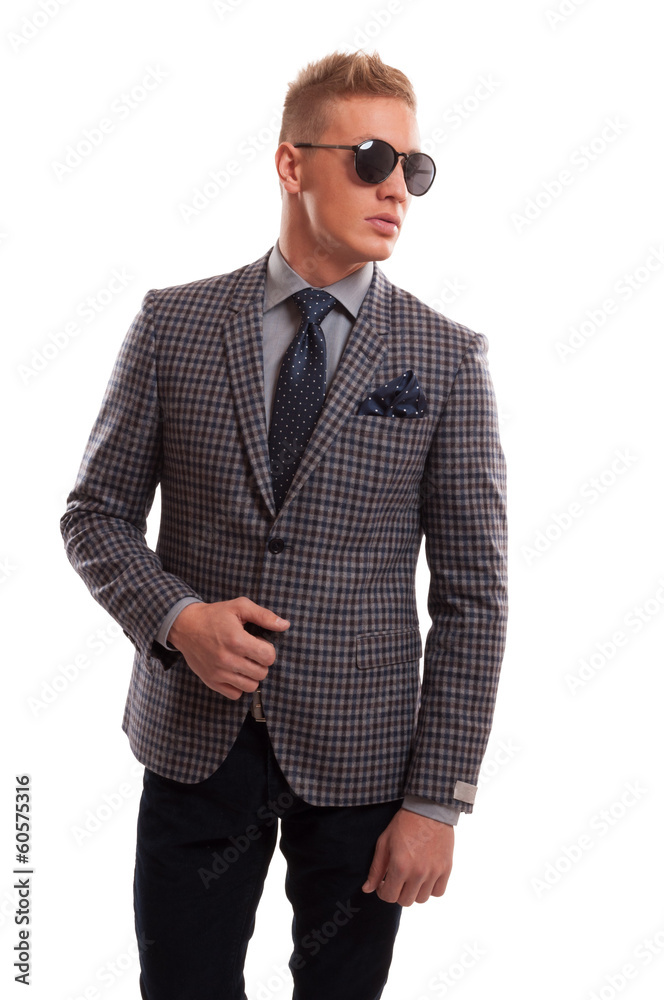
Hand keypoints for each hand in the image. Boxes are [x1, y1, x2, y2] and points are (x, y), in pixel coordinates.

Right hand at [167, 597, 289, 699]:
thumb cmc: (215, 615)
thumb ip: (264, 615)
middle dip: (260, 662)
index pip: (269, 657)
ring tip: (243, 662)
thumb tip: (285, 625)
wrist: (185, 626)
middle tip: (249, 651)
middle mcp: (228, 660)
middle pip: (262, 673)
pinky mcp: (211, 682)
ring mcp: (219, 673)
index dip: (267, 649)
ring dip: (251, 675)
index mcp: (237, 640)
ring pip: (251, 686)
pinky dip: (238, 686)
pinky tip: (234, 672)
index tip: (257, 642)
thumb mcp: (240, 607)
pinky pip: (235, 694)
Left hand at [362, 807, 453, 905]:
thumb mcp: (384, 843)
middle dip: (397, 893)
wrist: (429, 809)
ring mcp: (434, 872)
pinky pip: (438, 892)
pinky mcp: (446, 869)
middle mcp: (418, 873)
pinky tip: (424, 877)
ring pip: (422, 899)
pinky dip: (431, 889)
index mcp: (400, 866)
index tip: (383, 884)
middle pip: (405, 901)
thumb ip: (376, 869)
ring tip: (410, 878)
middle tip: (396, 880)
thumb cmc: (404, 824)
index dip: (383, 892)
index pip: (389, 896)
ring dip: (414, 892)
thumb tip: (368, 889)